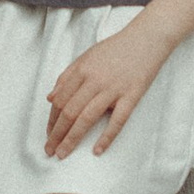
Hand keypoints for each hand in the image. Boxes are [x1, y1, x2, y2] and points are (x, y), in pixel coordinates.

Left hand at [44, 18, 177, 159]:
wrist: (146, 39)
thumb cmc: (115, 49)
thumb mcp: (86, 57)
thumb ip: (67, 76)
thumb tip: (50, 98)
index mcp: (82, 70)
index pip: (60, 100)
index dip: (51, 120)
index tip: (48, 134)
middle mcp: (94, 80)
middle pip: (69, 112)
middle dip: (56, 134)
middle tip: (49, 151)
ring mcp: (113, 89)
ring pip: (87, 118)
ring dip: (72, 139)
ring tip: (63, 154)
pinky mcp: (132, 96)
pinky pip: (117, 121)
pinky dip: (106, 137)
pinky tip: (97, 150)